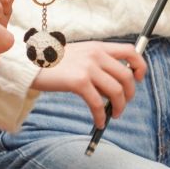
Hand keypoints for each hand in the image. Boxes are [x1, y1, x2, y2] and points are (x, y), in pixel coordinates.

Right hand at [31, 40, 145, 128]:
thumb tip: (114, 86)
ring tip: (114, 115)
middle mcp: (96, 55)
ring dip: (119, 107)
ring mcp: (88, 67)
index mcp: (97, 46)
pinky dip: (101, 116)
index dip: (140, 66)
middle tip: (123, 104)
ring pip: (116, 91)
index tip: (139, 78)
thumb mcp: (78, 55)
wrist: (29, 63)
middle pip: (127, 76)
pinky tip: (99, 121)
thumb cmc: (51, 62)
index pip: (131, 52)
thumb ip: (96, 63)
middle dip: (130, 94)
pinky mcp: (78, 82)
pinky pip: (98, 103)